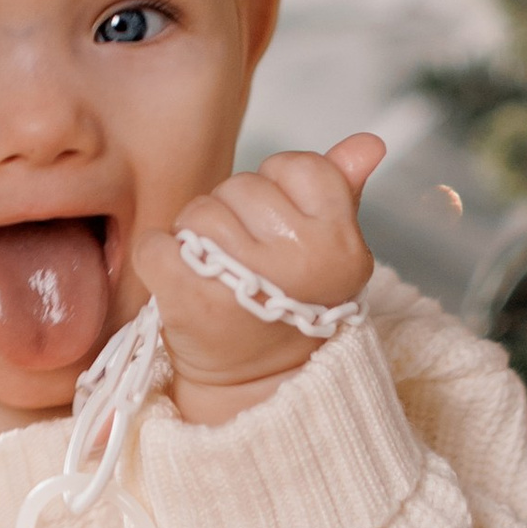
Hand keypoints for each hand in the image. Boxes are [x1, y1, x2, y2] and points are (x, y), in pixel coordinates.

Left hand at [136, 133, 382, 413]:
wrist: (262, 385)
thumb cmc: (294, 304)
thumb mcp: (330, 249)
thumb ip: (344, 188)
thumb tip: (369, 142)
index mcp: (339, 240)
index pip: (299, 165)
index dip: (277, 189)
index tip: (278, 228)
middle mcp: (299, 258)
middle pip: (240, 186)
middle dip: (233, 215)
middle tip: (245, 260)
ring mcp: (245, 280)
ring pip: (197, 212)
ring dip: (195, 239)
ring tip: (216, 273)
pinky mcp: (192, 300)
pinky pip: (157, 245)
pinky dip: (157, 258)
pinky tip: (181, 280)